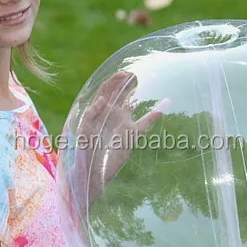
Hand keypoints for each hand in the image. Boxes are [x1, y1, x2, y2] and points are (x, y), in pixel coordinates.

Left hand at [78, 71, 167, 203]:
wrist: (90, 174)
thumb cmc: (81, 154)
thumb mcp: (82, 133)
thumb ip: (90, 116)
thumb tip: (101, 100)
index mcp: (98, 111)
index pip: (107, 90)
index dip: (115, 80)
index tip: (126, 74)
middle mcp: (111, 114)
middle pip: (121, 91)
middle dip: (128, 80)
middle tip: (138, 72)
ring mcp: (122, 123)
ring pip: (134, 103)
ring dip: (142, 91)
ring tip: (154, 77)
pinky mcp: (132, 135)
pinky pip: (146, 122)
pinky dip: (155, 114)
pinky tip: (165, 104)